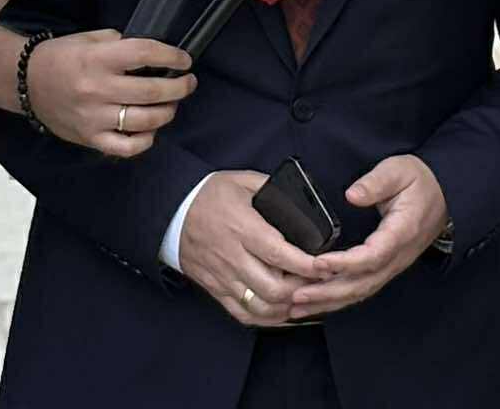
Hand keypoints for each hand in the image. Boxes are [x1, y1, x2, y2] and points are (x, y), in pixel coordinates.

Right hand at [25, 29, 195, 156]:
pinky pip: (126, 147)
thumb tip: (153, 55)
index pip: (145, 54)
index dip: (171, 56)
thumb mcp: (90, 39)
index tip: (184, 59)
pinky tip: (150, 129)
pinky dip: (145, 140)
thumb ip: (120, 44)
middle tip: (188, 82)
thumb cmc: (61, 57)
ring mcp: (94, 117)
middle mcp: (97, 89)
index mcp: (98, 59)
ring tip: (172, 104)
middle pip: (151, 90)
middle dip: (179, 86)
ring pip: (144, 120)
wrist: (26, 82)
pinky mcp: (90, 138)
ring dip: (167, 111)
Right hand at [178, 170, 321, 326]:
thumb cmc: (209, 195)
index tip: (327, 265)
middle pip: (274, 289)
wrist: (171, 211)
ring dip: (287, 307)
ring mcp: (224, 278)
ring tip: (303, 297)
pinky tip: (282, 311)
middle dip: (303, 289)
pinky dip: (267, 318)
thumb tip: (300, 198)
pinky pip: (243, 314)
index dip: (308, 265)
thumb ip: (272, 189)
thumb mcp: (242, 181)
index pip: (281, 255)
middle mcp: (234, 258)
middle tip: (318, 281)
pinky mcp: (216, 290)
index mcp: (243, 229)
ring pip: (261, 307)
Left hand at [289, 155, 447, 318]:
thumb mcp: (398, 171)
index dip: (345, 263)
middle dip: (329, 292)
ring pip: (361, 291)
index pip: (373, 255)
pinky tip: (316, 303)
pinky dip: (338, 299)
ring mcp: (393, 265)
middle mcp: (398, 256)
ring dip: (329, 301)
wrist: (444, 195)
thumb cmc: (419, 181)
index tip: (319, 263)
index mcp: (402, 231)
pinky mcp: (386, 268)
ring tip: (298, 306)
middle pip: (363, 282)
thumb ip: (376, 182)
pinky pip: (362, 288)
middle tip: (297, 295)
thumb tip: (352, 195)